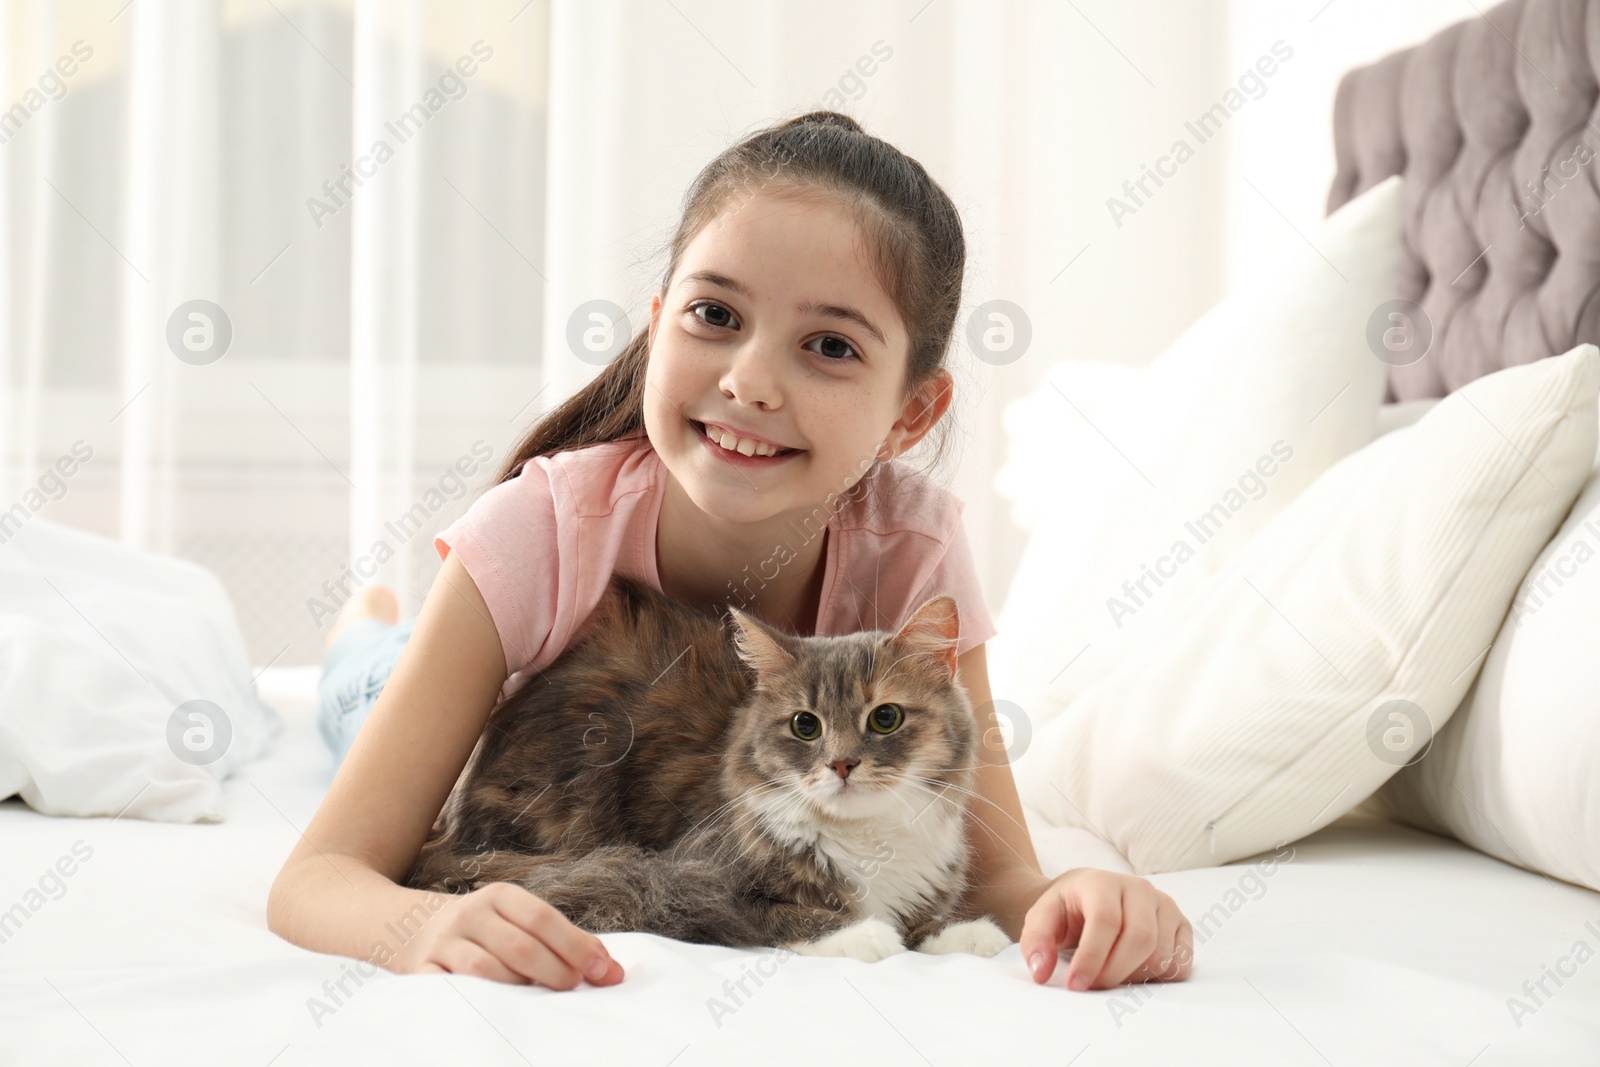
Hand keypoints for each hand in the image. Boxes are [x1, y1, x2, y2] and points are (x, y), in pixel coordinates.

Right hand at [387, 882, 624, 989]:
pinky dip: (474, 1001)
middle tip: (575, 990)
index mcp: (500, 896)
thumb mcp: (517, 920)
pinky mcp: (420, 971)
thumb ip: (563, 941)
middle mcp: (469, 914)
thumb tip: (613, 970)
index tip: (605, 973)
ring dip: (518, 989)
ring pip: (486, 971)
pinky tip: (497, 1010)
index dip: (577, 947)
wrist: (405, 925)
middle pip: (520, 946)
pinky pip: (448, 991)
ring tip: (538, 1001)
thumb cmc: (483, 930)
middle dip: (556, 972)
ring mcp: (443, 943)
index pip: (543, 918)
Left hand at [1019, 868, 1192, 989]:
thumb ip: (1035, 943)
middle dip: (1115, 972)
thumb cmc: (1066, 910)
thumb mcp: (1041, 920)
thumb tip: (1041, 972)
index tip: (1076, 985)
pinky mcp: (1180, 924)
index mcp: (1102, 883)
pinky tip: (1135, 971)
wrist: (1087, 896)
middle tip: (1093, 986)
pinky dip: (1159, 978)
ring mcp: (1164, 904)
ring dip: (1135, 977)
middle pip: (1140, 938)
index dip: (1091, 958)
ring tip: (1111, 975)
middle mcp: (1138, 888)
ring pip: (1162, 953)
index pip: (1105, 921)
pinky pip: (1181, 962)